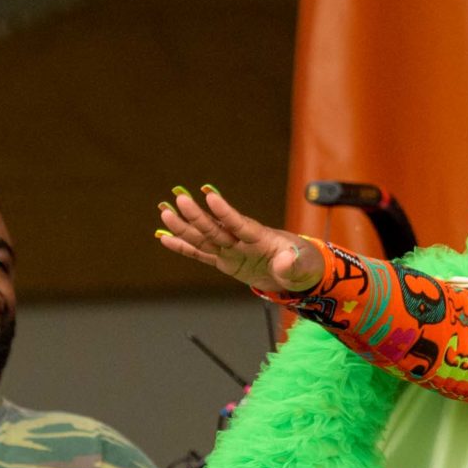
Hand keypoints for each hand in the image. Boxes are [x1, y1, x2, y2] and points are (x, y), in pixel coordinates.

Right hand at [155, 186, 320, 292]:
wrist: (297, 271)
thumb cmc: (302, 264)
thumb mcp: (302, 266)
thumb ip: (293, 264)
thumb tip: (286, 261)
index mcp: (260, 238)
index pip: (240, 224)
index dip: (225, 212)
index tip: (210, 196)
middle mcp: (241, 241)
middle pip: (216, 228)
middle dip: (197, 216)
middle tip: (179, 199)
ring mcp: (231, 250)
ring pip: (204, 238)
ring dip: (184, 227)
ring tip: (165, 212)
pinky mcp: (226, 261)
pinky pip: (201, 254)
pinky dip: (184, 248)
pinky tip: (165, 239)